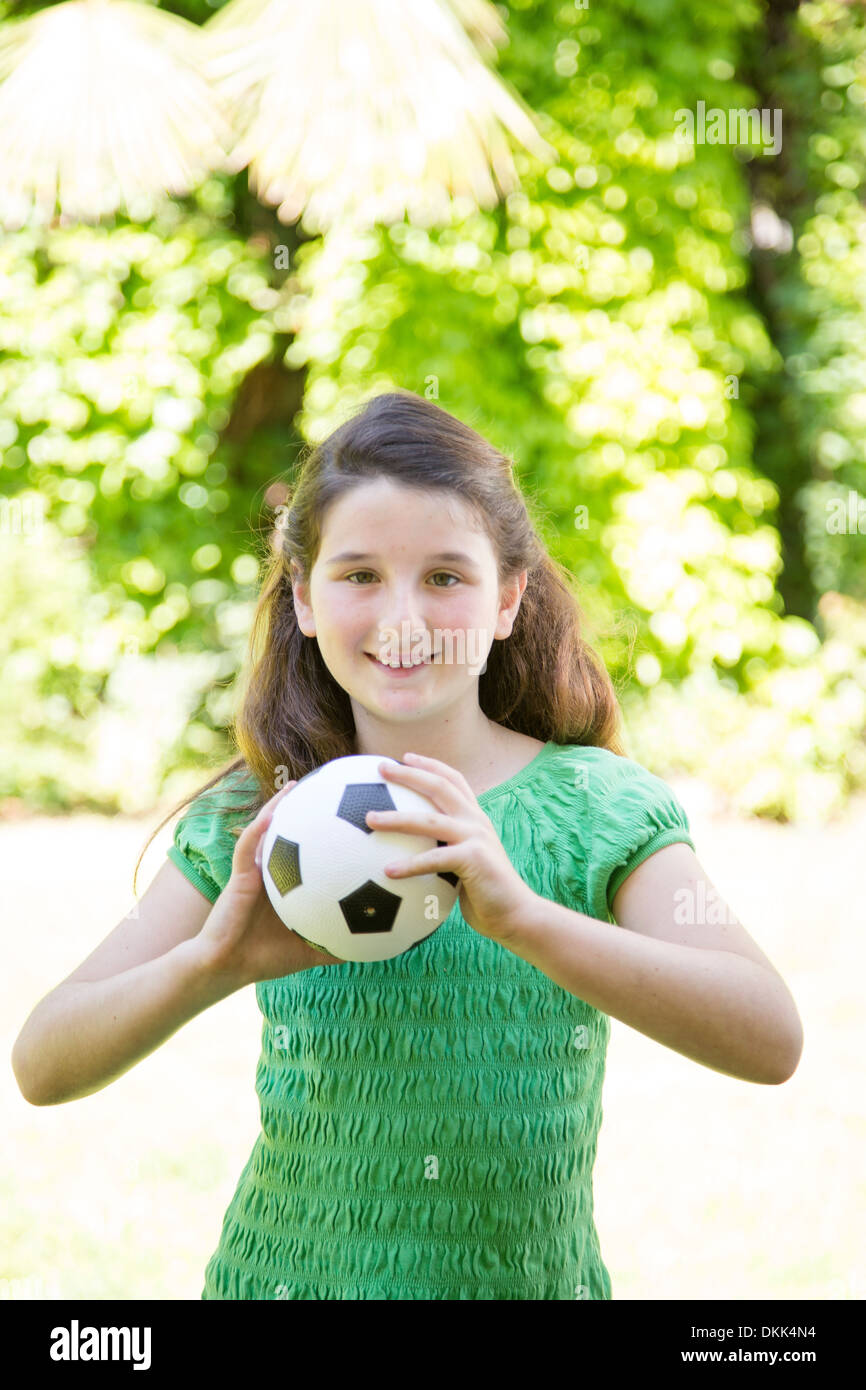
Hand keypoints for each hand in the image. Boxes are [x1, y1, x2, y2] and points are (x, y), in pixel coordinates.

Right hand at [197, 780, 342, 986]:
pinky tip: (273, 814)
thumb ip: (342, 944)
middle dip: (304, 809)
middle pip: (288, 834)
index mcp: (288, 885)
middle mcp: (271, 872)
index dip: (325, 832)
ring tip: (294, 785)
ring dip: (277, 806)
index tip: (350, 815)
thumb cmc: (266, 959)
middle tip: (327, 787)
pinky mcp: (238, 876)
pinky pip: (248, 847)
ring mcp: (253, 871)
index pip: (309, 851)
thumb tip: (382, 946)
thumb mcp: (313, 949)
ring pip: (264, 831)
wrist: (227, 967)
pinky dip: (259, 830)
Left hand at [365, 751, 537, 946]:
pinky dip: (409, 865)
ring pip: (429, 820)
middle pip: (440, 786)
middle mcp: (476, 821)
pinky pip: (433, 859)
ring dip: (396, 817)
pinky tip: (387, 872)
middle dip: (409, 773)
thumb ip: (445, 854)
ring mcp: (476, 838)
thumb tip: (410, 858)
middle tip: (381, 767)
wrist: (516, 915)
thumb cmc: (487, 897)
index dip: (430, 765)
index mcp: (475, 819)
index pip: (453, 780)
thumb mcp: (466, 867)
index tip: (405, 757)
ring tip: (369, 819)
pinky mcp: (473, 859)